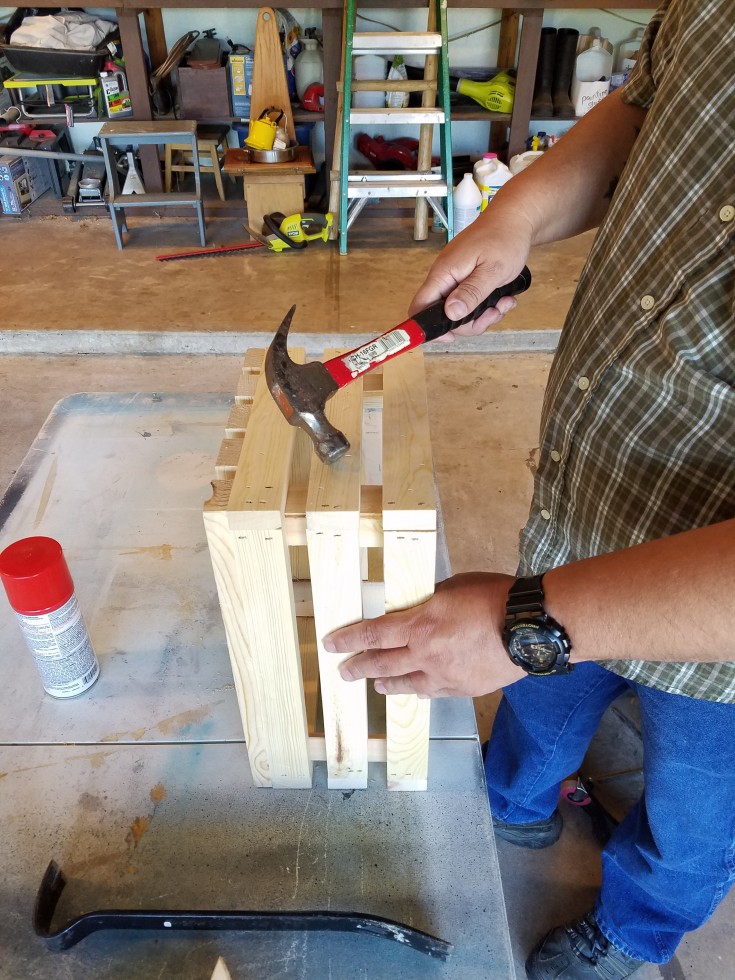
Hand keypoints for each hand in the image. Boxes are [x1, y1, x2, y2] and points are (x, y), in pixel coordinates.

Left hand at [323, 572, 525, 697]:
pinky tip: (418, 692)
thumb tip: (420, 604)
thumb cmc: (494, 598)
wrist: (529, 629)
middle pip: (383, 664)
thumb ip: (430, 599)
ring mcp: (444, 675)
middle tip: (344, 672)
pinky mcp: (463, 688)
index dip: (349, 640)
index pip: (373, 634)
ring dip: (387, 683)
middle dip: (359, 667)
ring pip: (407, 684)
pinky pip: (434, 692)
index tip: (331, 644)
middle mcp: (426, 654)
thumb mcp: (453, 587)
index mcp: (420, 625)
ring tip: (377, 685)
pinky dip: (422, 690)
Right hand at [410, 205, 534, 338]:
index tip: (450, 336)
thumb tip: (451, 314)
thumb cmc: (504, 238)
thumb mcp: (492, 270)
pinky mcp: (467, 281)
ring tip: (503, 303)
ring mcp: (456, 280)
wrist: (515, 219)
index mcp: (444, 273)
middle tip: (493, 313)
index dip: (429, 326)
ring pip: (461, 313)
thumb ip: (471, 293)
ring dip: (483, 315)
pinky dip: (488, 307)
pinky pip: (471, 303)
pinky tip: (503, 298)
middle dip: (470, 323)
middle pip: (445, 316)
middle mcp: (446, 278)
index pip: (420, 306)